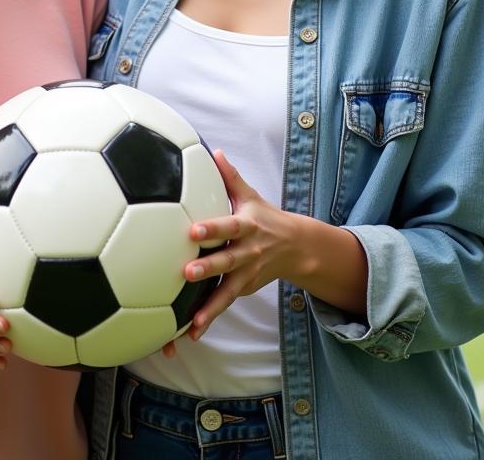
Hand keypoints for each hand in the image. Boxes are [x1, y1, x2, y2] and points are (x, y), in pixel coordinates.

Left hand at [162, 150, 299, 356]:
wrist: (297, 247)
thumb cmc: (264, 216)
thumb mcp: (250, 194)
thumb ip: (229, 176)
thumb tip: (213, 150)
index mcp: (246, 226)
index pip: (228, 226)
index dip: (212, 229)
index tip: (193, 231)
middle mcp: (248, 252)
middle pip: (226, 261)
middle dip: (207, 268)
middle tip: (186, 272)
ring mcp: (247, 274)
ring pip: (226, 291)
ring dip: (209, 305)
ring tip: (190, 319)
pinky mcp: (243, 289)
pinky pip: (224, 304)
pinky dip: (209, 318)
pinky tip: (191, 332)